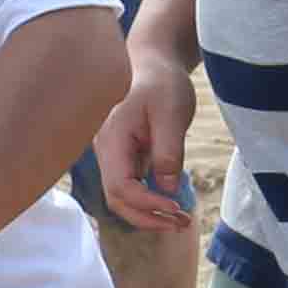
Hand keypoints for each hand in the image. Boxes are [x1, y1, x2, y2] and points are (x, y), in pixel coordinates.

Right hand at [92, 48, 197, 231]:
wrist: (153, 63)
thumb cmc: (162, 84)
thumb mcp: (171, 113)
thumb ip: (168, 152)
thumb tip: (168, 189)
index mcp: (112, 140)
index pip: (120, 186)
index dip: (147, 203)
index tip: (176, 209)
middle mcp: (106, 151)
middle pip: (116, 199)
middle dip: (147, 217)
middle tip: (182, 224)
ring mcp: (113, 155)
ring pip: (122, 196)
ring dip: (148, 213)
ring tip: (180, 219)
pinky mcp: (124, 157)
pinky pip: (131, 186)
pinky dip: (149, 200)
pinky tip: (171, 202)